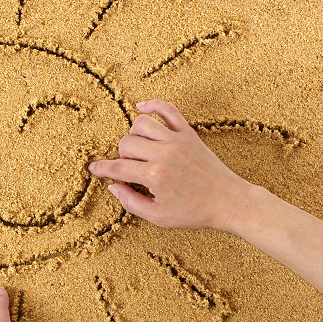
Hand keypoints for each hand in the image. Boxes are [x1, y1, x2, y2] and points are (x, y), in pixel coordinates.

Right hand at [88, 99, 252, 230]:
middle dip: (122, 156)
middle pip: (126, 143)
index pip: (118, 167)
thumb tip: (113, 186)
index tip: (93, 168)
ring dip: (134, 135)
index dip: (102, 169)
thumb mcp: (158, 217)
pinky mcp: (188, 133)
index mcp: (154, 176)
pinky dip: (152, 104)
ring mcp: (176, 140)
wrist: (228, 202)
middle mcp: (164, 154)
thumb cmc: (194, 212)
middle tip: (131, 167)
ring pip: (141, 123)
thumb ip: (131, 202)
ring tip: (139, 148)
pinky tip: (142, 108)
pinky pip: (167, 109)